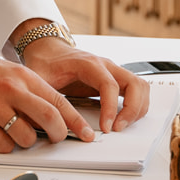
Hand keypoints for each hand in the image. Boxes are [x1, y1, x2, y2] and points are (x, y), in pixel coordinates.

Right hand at [0, 47, 95, 153]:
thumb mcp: (8, 71)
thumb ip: (28, 90)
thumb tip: (51, 113)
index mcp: (23, 76)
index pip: (58, 102)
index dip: (76, 121)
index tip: (86, 134)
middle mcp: (12, 90)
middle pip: (50, 119)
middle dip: (59, 135)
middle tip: (58, 140)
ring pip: (27, 138)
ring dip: (27, 143)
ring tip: (18, 135)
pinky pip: (3, 145)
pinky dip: (6, 147)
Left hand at [18, 38, 149, 133]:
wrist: (47, 50)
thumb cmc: (46, 62)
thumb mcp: (40, 79)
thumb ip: (44, 98)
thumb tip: (49, 121)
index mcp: (88, 64)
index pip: (109, 84)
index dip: (111, 108)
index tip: (106, 127)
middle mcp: (105, 65)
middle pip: (134, 84)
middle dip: (132, 110)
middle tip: (117, 129)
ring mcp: (112, 71)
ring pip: (140, 86)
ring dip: (137, 108)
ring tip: (122, 126)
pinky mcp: (114, 79)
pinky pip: (136, 90)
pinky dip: (137, 105)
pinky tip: (124, 118)